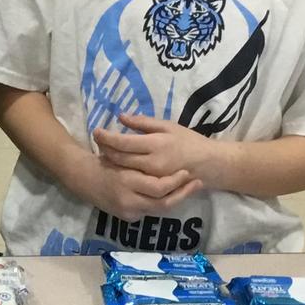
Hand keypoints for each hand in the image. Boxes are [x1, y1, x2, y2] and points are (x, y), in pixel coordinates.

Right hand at [71, 149, 203, 222]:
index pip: (159, 187)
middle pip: (163, 202)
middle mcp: (128, 200)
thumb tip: (168, 159)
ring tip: (190, 188)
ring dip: (176, 199)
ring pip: (159, 209)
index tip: (187, 172)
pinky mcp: (127, 218)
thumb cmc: (105, 160)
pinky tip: (174, 195)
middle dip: (183, 193)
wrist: (83, 178)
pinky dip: (162, 203)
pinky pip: (150, 211)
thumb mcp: (123, 155)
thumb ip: (142, 160)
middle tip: (197, 183)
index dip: (176, 181)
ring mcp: (128, 211)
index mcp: (127, 180)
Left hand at [94, 114, 227, 182]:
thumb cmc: (188, 141)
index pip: (123, 142)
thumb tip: (121, 117)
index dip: (106, 137)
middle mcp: (151, 163)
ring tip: (103, 151)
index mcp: (155, 144)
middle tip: (97, 141)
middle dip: (105, 149)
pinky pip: (132, 179)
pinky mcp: (154, 187)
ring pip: (123, 170)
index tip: (96, 131)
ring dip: (110, 160)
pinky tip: (116, 164)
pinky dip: (121, 170)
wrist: (208, 164)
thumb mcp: (168, 126)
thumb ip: (143, 123)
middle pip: (119, 158)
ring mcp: (152, 177)